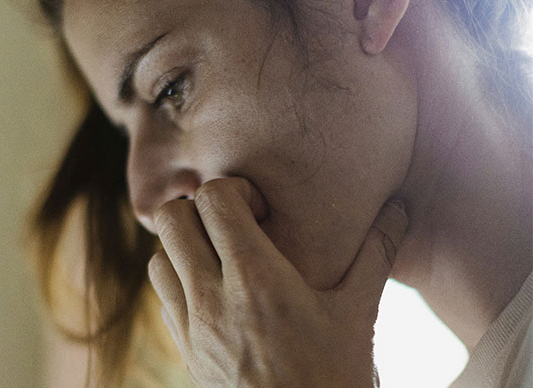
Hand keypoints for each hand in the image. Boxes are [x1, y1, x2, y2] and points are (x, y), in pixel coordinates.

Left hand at [147, 177, 407, 386]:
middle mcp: (211, 298)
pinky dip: (178, 282)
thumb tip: (401, 208)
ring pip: (157, 258)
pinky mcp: (184, 352)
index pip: (213, 199)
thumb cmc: (334, 378)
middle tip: (232, 224)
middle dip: (196, 208)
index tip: (260, 209)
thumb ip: (376, 253)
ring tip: (218, 255)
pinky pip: (163, 297)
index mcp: (255, 278)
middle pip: (170, 220)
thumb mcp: (357, 313)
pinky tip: (214, 293)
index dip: (233, 189)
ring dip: (181, 246)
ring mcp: (191, 328)